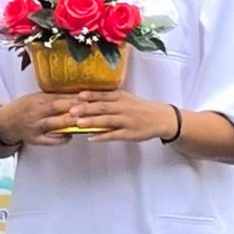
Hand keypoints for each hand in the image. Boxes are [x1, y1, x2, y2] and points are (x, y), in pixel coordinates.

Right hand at [0, 91, 85, 147]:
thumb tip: (74, 96)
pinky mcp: (34, 139)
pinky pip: (49, 140)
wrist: (6, 123)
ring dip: (69, 122)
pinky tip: (70, 136)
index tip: (87, 96)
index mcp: (36, 99)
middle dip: (72, 107)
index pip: (56, 96)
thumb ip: (51, 97)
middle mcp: (35, 112)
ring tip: (82, 122)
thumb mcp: (35, 98)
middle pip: (55, 108)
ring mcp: (34, 126)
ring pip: (53, 124)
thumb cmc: (24, 108)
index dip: (72, 97)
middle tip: (88, 108)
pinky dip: (61, 139)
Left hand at [58, 89, 176, 143]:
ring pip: (107, 121)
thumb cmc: (139, 108)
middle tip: (72, 111)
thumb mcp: (126, 98)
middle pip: (103, 108)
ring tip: (79, 124)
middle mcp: (123, 108)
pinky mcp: (129, 134)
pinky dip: (102, 137)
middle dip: (87, 109)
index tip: (77, 96)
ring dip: (92, 122)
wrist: (161, 118)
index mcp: (121, 97)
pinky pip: (114, 135)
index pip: (104, 95)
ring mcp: (127, 121)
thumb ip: (108, 99)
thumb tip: (84, 99)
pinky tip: (91, 138)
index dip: (90, 96)